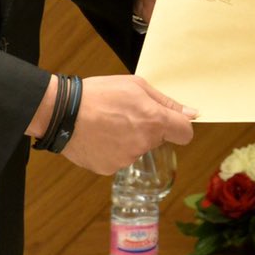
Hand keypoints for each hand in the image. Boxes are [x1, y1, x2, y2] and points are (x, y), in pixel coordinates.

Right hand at [62, 74, 195, 174]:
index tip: (171, 122)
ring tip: (107, 124)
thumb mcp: (136, 85)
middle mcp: (144, 143)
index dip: (179, 127)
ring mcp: (126, 158)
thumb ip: (166, 102)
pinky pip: (118, 159)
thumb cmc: (99, 94)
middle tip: (125, 114)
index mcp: (154, 121)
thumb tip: (192, 114)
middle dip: (148, 128)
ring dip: (129, 139)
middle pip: (157, 139)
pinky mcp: (109, 168)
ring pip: (137, 149)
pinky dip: (112, 149)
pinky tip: (99, 136)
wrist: (62, 112)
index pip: (185, 134)